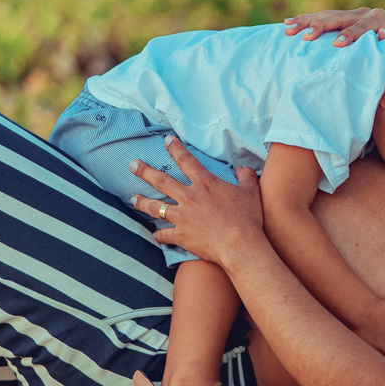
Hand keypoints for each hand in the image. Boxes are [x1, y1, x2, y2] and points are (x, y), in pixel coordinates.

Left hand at [129, 137, 266, 266]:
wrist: (240, 245)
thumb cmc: (248, 217)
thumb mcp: (251, 191)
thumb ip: (246, 176)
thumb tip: (242, 168)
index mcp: (205, 183)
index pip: (187, 160)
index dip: (176, 148)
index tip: (166, 140)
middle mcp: (189, 197)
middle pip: (161, 181)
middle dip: (145, 171)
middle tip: (132, 164)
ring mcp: (182, 217)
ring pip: (156, 207)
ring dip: (142, 202)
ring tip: (133, 199)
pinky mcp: (181, 235)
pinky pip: (164, 234)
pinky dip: (159, 235)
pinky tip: (156, 234)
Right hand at [284, 7, 384, 46]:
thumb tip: (384, 33)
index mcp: (378, 19)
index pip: (361, 27)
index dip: (349, 34)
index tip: (336, 44)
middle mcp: (365, 13)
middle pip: (338, 18)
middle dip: (321, 26)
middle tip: (305, 35)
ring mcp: (354, 14)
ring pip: (327, 16)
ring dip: (307, 21)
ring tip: (288, 28)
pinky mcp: (346, 19)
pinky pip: (324, 18)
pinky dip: (307, 20)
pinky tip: (290, 22)